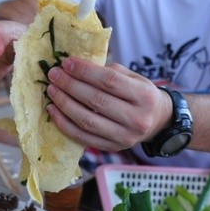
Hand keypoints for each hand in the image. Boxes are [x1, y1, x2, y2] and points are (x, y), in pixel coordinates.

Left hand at [43, 57, 170, 151]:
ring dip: (64, 104)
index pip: (109, 81)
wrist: (157, 121)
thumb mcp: (133, 77)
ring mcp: (125, 137)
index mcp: (144, 95)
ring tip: (52, 90)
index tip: (66, 63)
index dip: (85, 71)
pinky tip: (53, 110)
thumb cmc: (140, 94)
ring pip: (86, 120)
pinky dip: (64, 124)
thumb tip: (75, 66)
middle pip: (96, 100)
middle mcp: (137, 118)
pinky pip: (82, 137)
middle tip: (54, 74)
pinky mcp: (112, 147)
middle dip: (70, 85)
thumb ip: (108, 72)